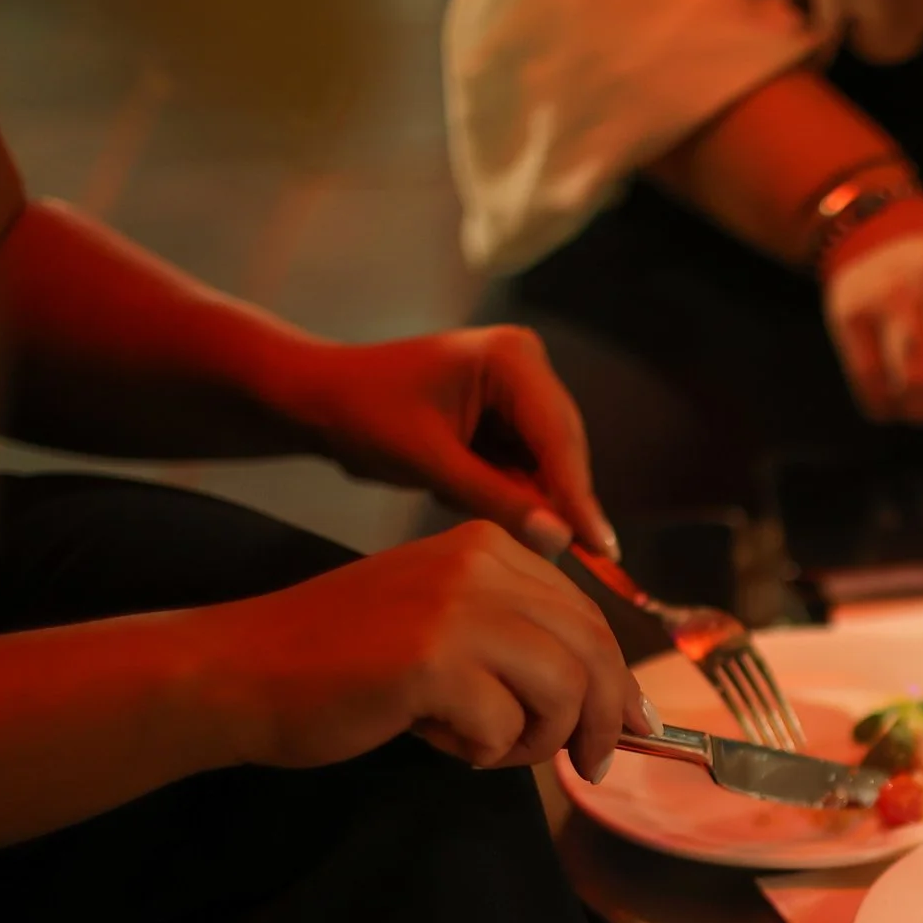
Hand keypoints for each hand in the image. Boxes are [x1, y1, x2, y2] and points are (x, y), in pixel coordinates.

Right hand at [190, 522, 647, 783]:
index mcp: (488, 546)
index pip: (590, 618)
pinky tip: (434, 738)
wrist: (239, 672)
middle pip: (593, 651)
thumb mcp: (442, 621)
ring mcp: (456, 607)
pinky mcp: (432, 660)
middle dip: (601, 721)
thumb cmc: (341, 661)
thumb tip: (609, 698)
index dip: (618, 683)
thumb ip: (517, 639)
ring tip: (485, 748)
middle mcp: (479, 563)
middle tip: (588, 766)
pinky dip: (480, 752)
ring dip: (536, 741)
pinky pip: (505, 726)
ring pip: (564, 691)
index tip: (625, 729)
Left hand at [282, 327, 617, 558]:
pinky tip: (488, 508)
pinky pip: (527, 466)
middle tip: (585, 564)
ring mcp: (519, 389)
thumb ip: (497, 500)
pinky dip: (515, 495)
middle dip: (563, 503)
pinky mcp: (507, 415)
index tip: (603, 548)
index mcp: (511, 358)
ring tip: (519, 533)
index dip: (580, 498)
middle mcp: (526, 365)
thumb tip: (561, 539)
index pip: (558, 438)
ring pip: (549, 463)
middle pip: (563, 450)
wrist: (319, 399)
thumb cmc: (363, 414)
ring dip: (536, 502)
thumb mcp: (430, 462)